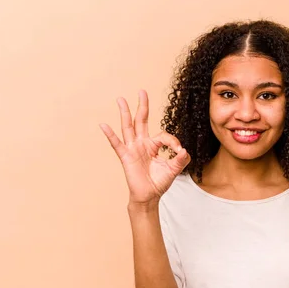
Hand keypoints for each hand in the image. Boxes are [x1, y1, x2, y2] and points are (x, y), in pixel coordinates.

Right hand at [100, 90, 189, 204]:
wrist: (149, 196)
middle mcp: (142, 143)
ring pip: (128, 127)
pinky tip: (104, 125)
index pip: (163, 135)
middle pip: (141, 121)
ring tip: (121, 99)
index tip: (179, 151)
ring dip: (125, 113)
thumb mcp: (174, 170)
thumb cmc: (159, 182)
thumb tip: (184, 151)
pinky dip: (110, 135)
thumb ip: (181, 160)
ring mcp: (133, 149)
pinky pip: (117, 144)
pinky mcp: (126, 157)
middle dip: (142, 106)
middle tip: (142, 91)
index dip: (173, 141)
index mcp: (154, 145)